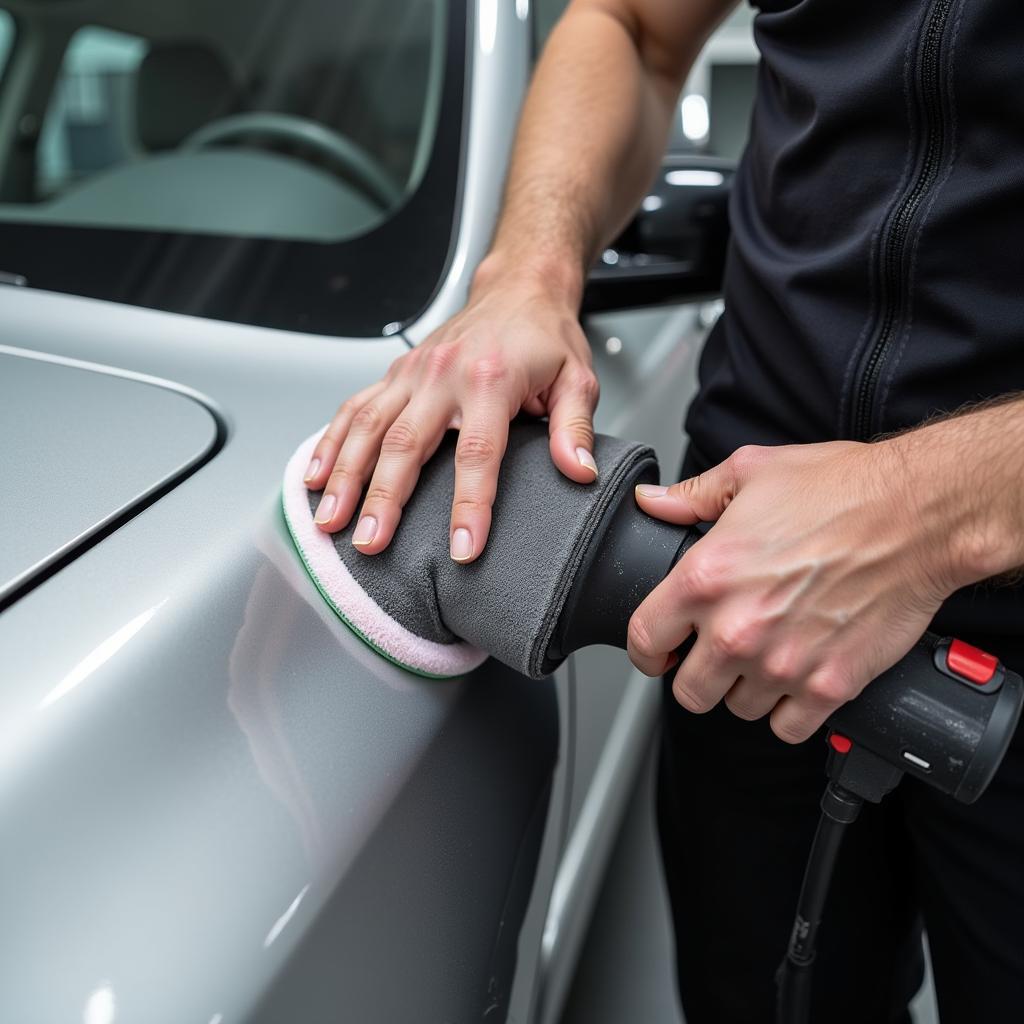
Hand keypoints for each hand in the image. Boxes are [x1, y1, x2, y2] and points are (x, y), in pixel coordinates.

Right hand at [302, 265, 598, 561]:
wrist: (518, 287)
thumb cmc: (545, 336)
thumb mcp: (577, 379)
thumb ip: (575, 429)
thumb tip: (578, 472)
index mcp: (490, 380)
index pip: (477, 454)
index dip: (470, 505)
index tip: (463, 548)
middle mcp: (443, 374)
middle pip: (405, 444)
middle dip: (383, 499)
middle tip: (369, 543)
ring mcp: (413, 373)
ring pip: (367, 427)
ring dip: (345, 477)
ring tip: (329, 521)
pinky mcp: (396, 372)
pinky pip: (354, 408)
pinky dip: (331, 443)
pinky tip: (316, 476)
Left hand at [626, 440, 959, 743]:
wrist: (918, 514)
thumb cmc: (842, 489)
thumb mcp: (752, 472)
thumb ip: (692, 497)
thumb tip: (652, 502)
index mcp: (705, 578)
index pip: (644, 641)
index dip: (647, 651)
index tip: (660, 652)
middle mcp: (736, 629)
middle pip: (688, 692)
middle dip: (697, 677)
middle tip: (718, 656)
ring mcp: (782, 664)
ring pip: (739, 709)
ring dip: (747, 689)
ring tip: (767, 656)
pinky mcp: (829, 686)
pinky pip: (788, 728)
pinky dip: (791, 711)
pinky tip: (799, 678)